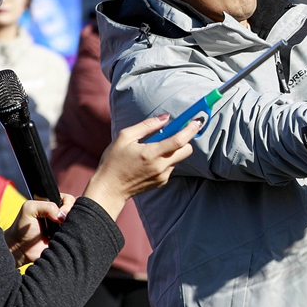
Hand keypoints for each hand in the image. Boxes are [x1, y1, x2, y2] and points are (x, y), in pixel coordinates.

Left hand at [5, 193, 76, 266]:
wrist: (20, 249)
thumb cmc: (22, 228)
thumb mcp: (30, 208)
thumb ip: (47, 206)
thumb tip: (62, 216)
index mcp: (53, 205)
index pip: (68, 199)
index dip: (67, 203)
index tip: (59, 212)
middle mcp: (61, 215)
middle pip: (77, 208)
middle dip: (71, 212)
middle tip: (61, 220)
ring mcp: (65, 227)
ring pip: (80, 220)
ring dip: (73, 222)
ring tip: (62, 228)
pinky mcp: (67, 239)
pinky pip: (79, 234)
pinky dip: (75, 233)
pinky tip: (67, 235)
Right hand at [84, 113, 200, 218]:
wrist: (109, 189)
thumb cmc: (113, 161)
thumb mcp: (125, 137)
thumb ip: (147, 126)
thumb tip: (165, 117)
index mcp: (151, 154)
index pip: (178, 141)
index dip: (190, 130)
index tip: (196, 121)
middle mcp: (160, 166)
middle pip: (186, 151)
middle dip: (185, 140)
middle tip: (174, 133)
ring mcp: (163, 176)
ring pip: (178, 158)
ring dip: (172, 150)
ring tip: (153, 149)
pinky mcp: (162, 182)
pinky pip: (171, 167)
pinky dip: (166, 160)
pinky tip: (150, 161)